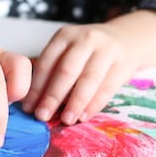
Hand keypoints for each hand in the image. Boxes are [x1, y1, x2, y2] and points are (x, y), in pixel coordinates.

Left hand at [21, 23, 139, 124]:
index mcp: (65, 36)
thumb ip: (54, 71)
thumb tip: (35, 104)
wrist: (126, 39)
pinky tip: (84, 116)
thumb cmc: (88, 51)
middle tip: (42, 116)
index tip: (28, 107)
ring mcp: (106, 50)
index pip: (47, 62)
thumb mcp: (68, 51)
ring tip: (66, 120)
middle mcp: (85, 39)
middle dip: (52, 96)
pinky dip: (94, 104)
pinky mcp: (123, 64)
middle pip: (66, 70)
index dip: (36, 86)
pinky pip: (107, 87)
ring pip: (88, 79)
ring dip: (75, 102)